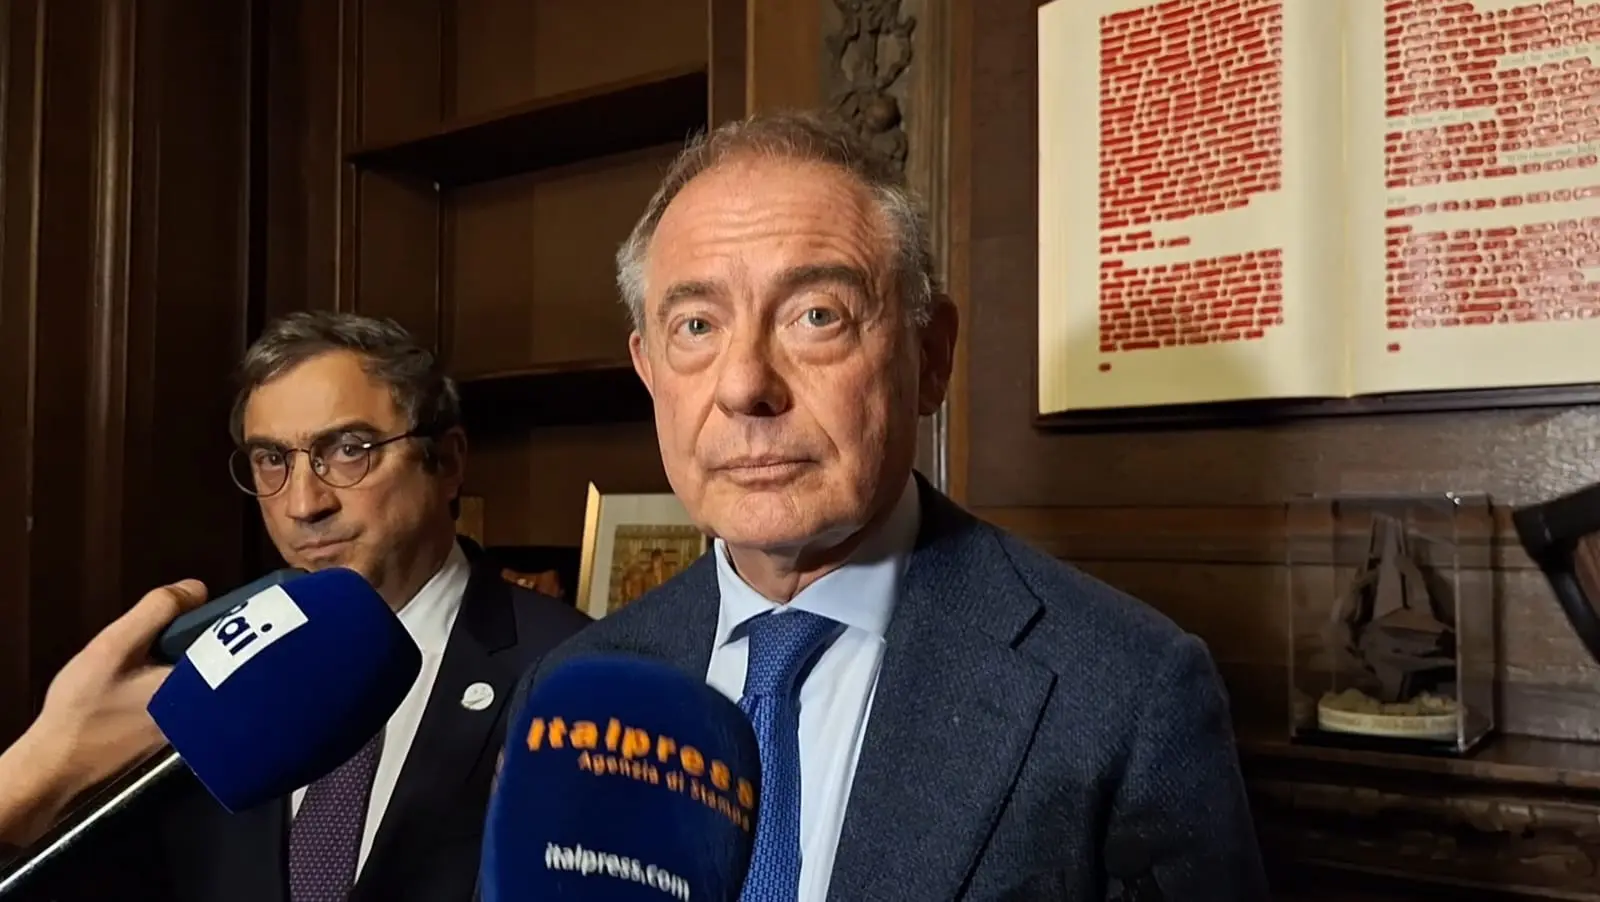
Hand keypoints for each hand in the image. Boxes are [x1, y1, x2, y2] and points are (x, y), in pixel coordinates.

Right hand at [0, 580, 206, 845]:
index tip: (202, 611)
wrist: (59, 764)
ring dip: (188, 659)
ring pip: (208, 675)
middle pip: (226, 658)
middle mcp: (211, 710)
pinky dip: (179, 679)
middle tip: (166, 639)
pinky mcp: (183, 733)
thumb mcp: (115, 646)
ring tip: (155, 658)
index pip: (238, 641)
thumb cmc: (85, 707)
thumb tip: (198, 589)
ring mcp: (199, 725)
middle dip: (202, 639)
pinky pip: (194, 692)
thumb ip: (158, 610)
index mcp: (205, 686)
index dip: (224, 617)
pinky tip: (148, 681)